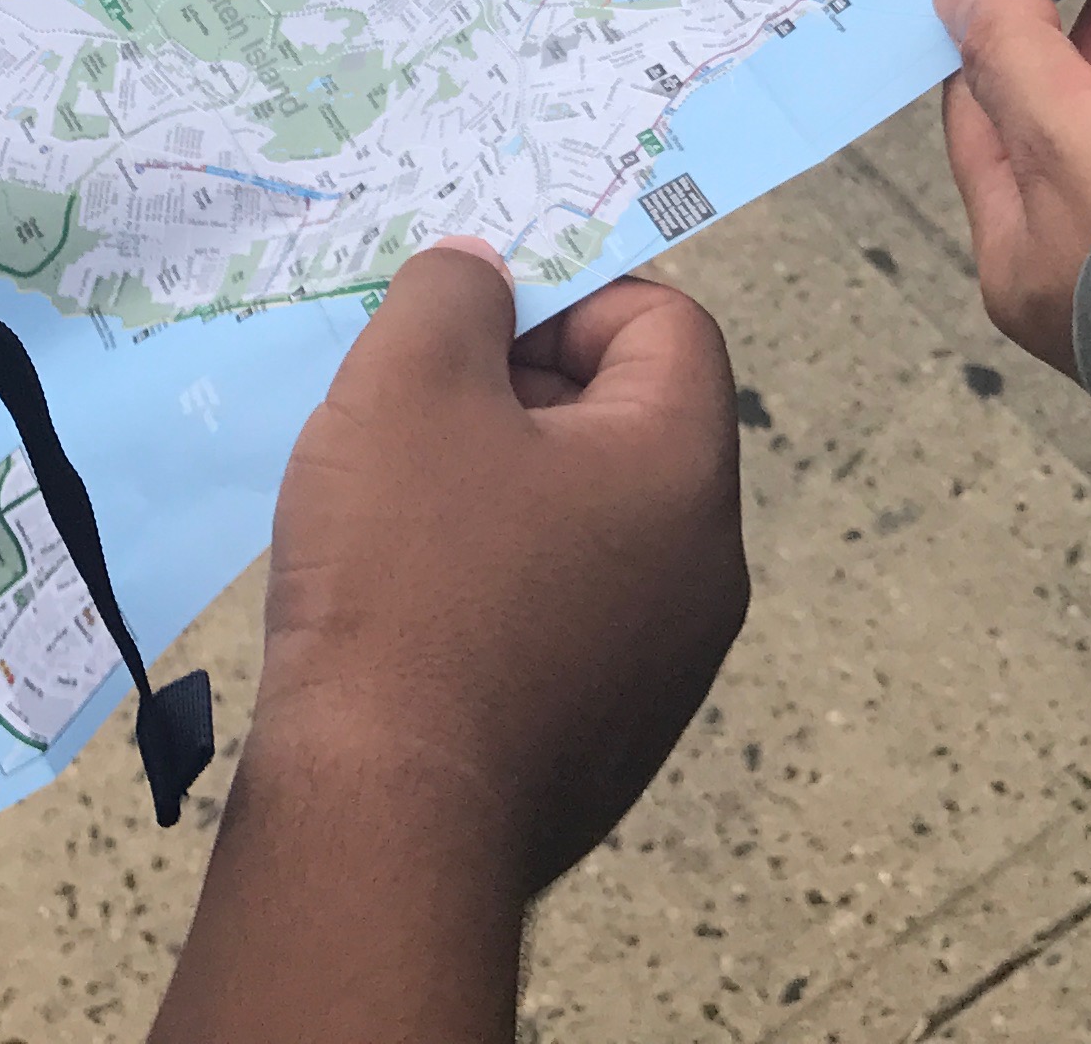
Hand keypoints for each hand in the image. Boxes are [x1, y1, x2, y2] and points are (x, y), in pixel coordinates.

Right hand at [252, 242, 746, 891]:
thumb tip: (484, 270)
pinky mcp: (605, 740)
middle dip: (518, 392)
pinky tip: (404, 610)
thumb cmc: (406, 579)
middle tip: (411, 407)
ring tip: (392, 508)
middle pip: (627, 422)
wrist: (386, 820)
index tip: (465, 328)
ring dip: (496, 489)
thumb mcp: (408, 385)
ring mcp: (662, 669)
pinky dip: (493, 584)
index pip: (665, 324)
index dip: (565, 296)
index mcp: (684, 471)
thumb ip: (453, 295)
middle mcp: (704, 570)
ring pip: (586, 522)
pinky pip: (560, 615)